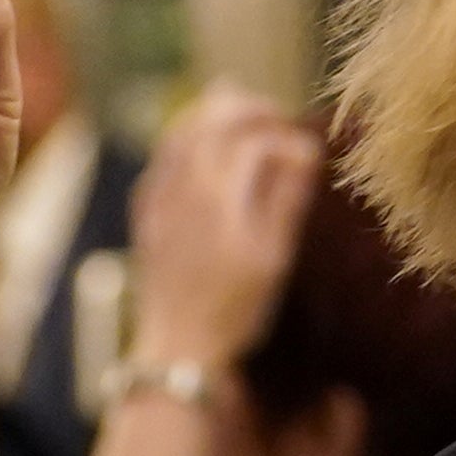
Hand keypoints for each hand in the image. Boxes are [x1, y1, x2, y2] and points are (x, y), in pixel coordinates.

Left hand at [125, 83, 321, 377]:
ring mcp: (159, 194)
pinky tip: (204, 143)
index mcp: (218, 193)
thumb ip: (287, 198)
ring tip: (243, 113)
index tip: (309, 154)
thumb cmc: (235, 308)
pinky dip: (187, 136)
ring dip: (215, 115)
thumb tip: (306, 152)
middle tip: (277, 117)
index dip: (286, 139)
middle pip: (214, 119)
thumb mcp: (273, 256)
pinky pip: (163, 154)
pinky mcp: (146, 208)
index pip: (255, 141)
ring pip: (182, 130)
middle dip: (250, 110)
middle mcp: (183, 184)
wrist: (179, 344)